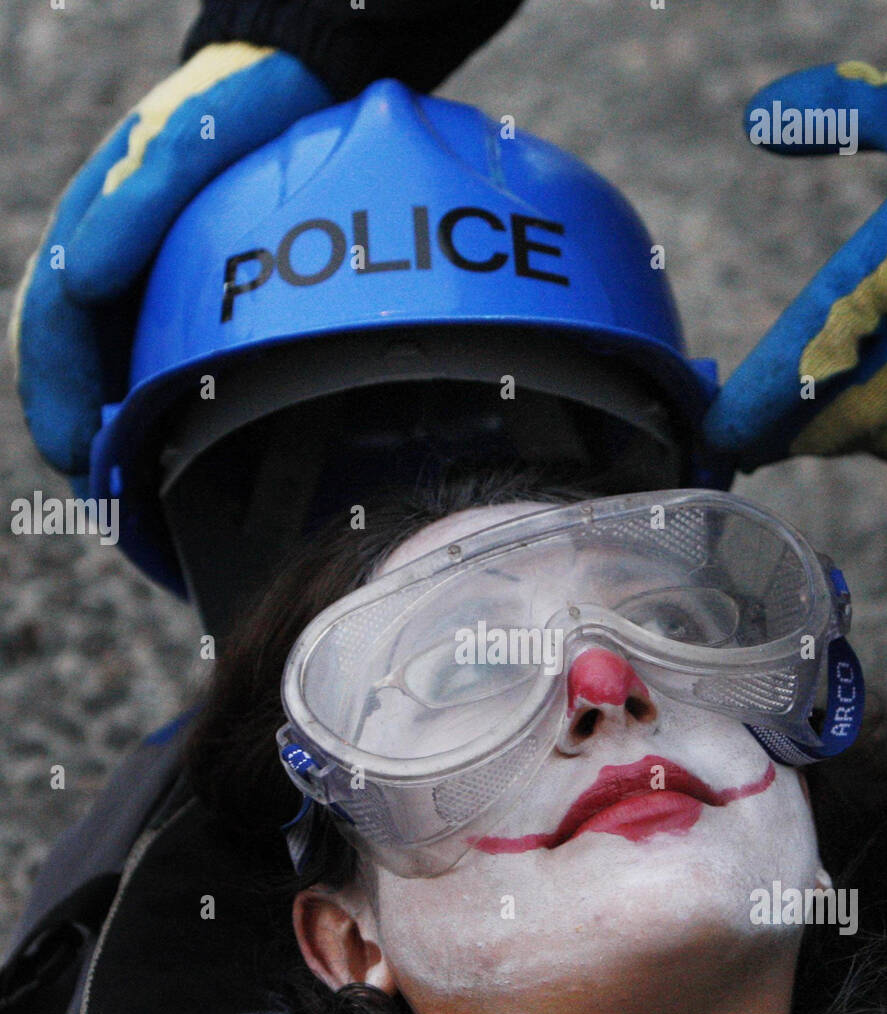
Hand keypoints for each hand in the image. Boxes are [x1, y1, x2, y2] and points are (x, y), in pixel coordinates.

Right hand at [9, 43, 332, 490]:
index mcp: (94, 239)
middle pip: (80, 374)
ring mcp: (156, 297)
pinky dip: (175, 431)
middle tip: (114, 512)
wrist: (296, 89)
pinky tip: (200, 473)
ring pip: (125, 386)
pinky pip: (175, 381)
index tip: (74, 456)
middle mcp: (116, 276)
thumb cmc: (236, 112)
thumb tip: (81, 281)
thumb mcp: (183, 140)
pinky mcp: (198, 314)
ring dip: (129, 451)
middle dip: (89, 445)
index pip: (55, 328)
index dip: (57, 395)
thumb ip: (135, 201)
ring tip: (151, 516)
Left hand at [701, 62, 886, 468]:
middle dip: (789, 435)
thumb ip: (841, 112)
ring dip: (839, 440)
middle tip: (749, 440)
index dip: (757, 406)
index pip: (806, 359)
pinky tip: (878, 423)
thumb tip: (755, 115)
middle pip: (837, 420)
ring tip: (802, 434)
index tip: (719, 433)